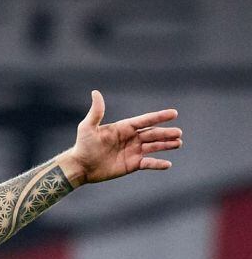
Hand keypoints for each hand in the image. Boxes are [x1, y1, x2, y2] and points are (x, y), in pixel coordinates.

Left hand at [58, 90, 180, 186]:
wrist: (80, 167)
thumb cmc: (83, 146)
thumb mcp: (88, 127)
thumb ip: (96, 111)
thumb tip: (95, 92)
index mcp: (124, 127)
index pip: (145, 120)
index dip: (159, 117)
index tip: (174, 113)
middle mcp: (131, 138)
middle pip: (152, 134)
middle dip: (166, 133)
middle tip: (179, 133)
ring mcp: (133, 151)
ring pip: (154, 147)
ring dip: (166, 145)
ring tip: (178, 143)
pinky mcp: (132, 165)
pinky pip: (148, 163)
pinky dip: (157, 164)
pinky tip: (168, 164)